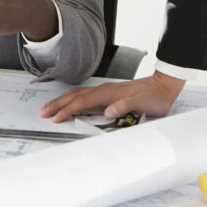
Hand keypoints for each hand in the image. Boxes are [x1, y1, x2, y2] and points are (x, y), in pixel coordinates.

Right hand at [39, 71, 185, 122]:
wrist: (163, 87)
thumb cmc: (153, 97)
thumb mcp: (141, 104)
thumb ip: (124, 107)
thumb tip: (109, 111)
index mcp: (108, 93)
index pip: (81, 102)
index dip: (67, 111)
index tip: (56, 118)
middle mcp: (103, 90)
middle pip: (74, 96)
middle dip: (57, 104)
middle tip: (43, 112)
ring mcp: (104, 91)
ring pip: (77, 95)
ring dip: (62, 101)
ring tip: (50, 107)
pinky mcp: (107, 93)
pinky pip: (84, 96)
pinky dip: (72, 99)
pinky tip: (70, 102)